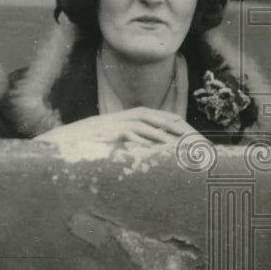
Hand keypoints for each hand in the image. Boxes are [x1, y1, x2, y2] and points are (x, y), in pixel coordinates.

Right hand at [35, 108, 195, 148]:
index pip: (168, 119)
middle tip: (205, 148)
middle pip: (166, 119)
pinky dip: (148, 143)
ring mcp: (120, 123)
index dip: (187, 130)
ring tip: (189, 151)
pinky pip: (133, 135)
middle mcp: (130, 117)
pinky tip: (160, 152)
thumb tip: (160, 152)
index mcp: (135, 117)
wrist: (65, 142)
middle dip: (187, 132)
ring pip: (153, 127)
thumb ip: (137, 142)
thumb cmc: (92, 145)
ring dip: (171, 139)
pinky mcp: (111, 132)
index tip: (203, 144)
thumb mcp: (118, 142)